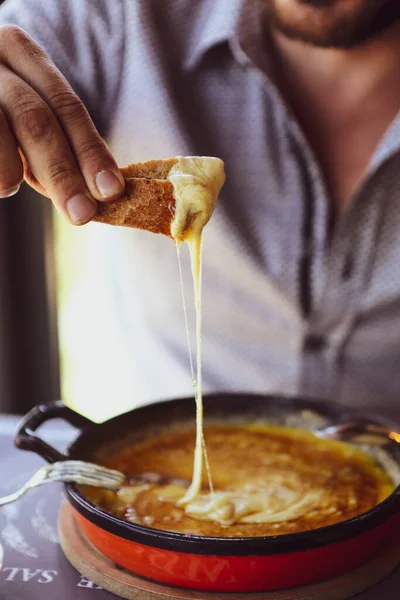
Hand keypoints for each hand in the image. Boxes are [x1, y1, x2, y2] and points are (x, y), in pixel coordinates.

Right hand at [0, 25, 124, 223]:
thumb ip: (58, 145)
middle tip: (81, 213)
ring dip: (11, 172)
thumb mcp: (25, 117)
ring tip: (9, 187)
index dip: (91, 151)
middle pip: (36, 121)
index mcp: (22, 52)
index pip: (67, 106)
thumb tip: (97, 194)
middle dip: (63, 174)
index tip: (111, 191)